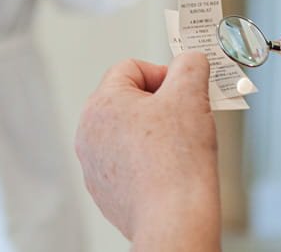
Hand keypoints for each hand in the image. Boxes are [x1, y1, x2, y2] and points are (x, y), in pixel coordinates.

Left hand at [75, 52, 220, 249]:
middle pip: (128, 99)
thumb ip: (190, 65)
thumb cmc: (177, 163)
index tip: (184, 90)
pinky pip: (128, 161)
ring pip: (128, 131)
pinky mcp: (105, 190)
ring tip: (179, 146)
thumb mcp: (191, 94)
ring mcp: (94, 164)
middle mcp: (89, 133)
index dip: (163, 74)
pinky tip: (169, 170)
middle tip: (186, 116)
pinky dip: (148, 160)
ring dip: (154, 132)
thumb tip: (190, 60)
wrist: (174, 220)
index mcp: (102, 104)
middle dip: (160, 104)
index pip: (131, 67)